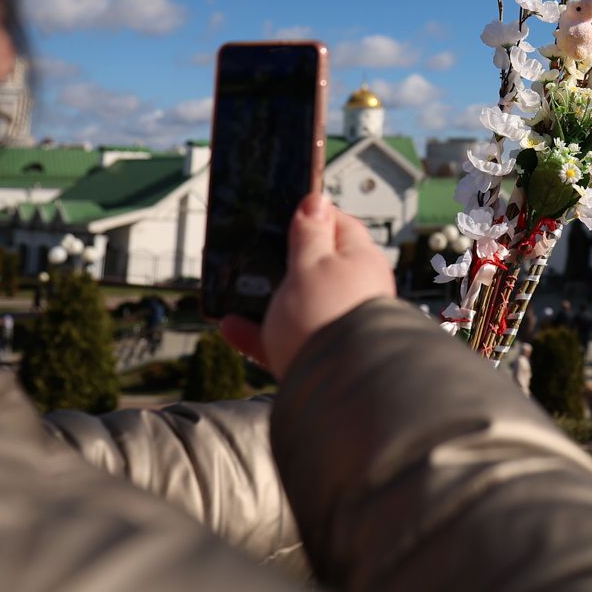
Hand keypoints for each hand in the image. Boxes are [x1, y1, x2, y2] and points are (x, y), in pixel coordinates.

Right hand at [218, 190, 394, 377]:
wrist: (338, 390)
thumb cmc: (330, 318)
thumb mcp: (311, 264)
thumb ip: (311, 234)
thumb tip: (317, 200)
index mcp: (361, 261)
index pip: (339, 225)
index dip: (310, 216)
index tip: (284, 213)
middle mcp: (356, 293)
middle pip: (317, 268)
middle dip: (286, 263)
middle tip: (256, 254)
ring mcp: (338, 326)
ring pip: (298, 305)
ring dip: (267, 300)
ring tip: (237, 294)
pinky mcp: (318, 357)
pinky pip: (283, 339)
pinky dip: (258, 333)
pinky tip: (231, 327)